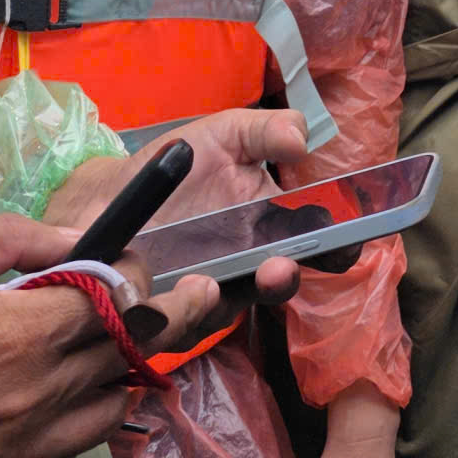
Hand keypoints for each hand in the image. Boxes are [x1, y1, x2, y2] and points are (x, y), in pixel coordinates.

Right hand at [0, 215, 146, 457]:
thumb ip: (13, 238)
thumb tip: (81, 238)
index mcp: (18, 336)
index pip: (119, 299)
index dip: (131, 273)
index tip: (127, 260)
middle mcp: (31, 402)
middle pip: (125, 354)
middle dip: (145, 317)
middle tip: (155, 296)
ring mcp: (16, 457)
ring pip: (107, 411)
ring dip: (111, 374)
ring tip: (94, 349)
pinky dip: (71, 425)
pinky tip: (45, 400)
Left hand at [52, 109, 314, 352]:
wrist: (113, 192)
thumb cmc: (180, 164)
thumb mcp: (224, 135)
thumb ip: (265, 131)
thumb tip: (303, 141)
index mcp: (270, 226)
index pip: (315, 246)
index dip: (336, 250)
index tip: (345, 247)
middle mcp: (247, 267)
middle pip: (275, 287)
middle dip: (280, 282)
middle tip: (279, 269)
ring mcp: (206, 294)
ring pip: (225, 313)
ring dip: (224, 303)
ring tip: (213, 285)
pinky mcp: (165, 314)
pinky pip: (172, 325)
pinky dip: (171, 315)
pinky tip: (163, 295)